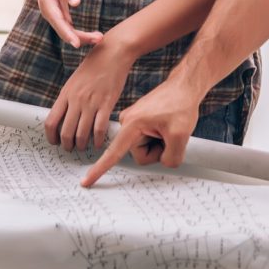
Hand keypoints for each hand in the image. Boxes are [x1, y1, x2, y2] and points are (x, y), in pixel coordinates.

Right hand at [26, 0, 102, 49]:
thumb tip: (76, 3)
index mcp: (47, 2)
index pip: (57, 21)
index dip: (67, 33)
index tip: (77, 44)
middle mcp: (49, 12)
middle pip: (64, 30)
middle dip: (80, 37)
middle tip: (99, 38)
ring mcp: (54, 14)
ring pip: (67, 31)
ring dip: (82, 37)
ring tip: (99, 37)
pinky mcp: (60, 14)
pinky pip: (69, 27)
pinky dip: (80, 33)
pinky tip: (92, 36)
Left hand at [44, 38, 133, 151]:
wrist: (113, 53)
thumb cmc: (94, 65)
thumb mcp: (75, 80)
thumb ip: (69, 97)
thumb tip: (65, 116)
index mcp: (66, 93)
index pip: (51, 121)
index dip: (51, 136)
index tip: (55, 142)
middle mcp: (76, 99)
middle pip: (65, 132)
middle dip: (67, 145)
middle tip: (70, 148)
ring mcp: (91, 102)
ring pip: (81, 134)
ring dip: (81, 145)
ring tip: (83, 147)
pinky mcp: (106, 104)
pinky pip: (99, 129)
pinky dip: (97, 140)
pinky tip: (97, 143)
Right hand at [81, 78, 200, 186]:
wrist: (183, 87)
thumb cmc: (180, 104)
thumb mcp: (180, 135)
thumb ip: (171, 158)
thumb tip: (164, 162)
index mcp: (132, 124)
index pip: (114, 152)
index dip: (100, 169)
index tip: (85, 182)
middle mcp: (128, 122)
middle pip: (140, 155)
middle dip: (157, 152)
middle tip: (170, 135)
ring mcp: (133, 122)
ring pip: (145, 149)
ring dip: (159, 145)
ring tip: (168, 128)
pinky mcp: (140, 122)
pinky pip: (147, 141)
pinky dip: (159, 139)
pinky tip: (166, 126)